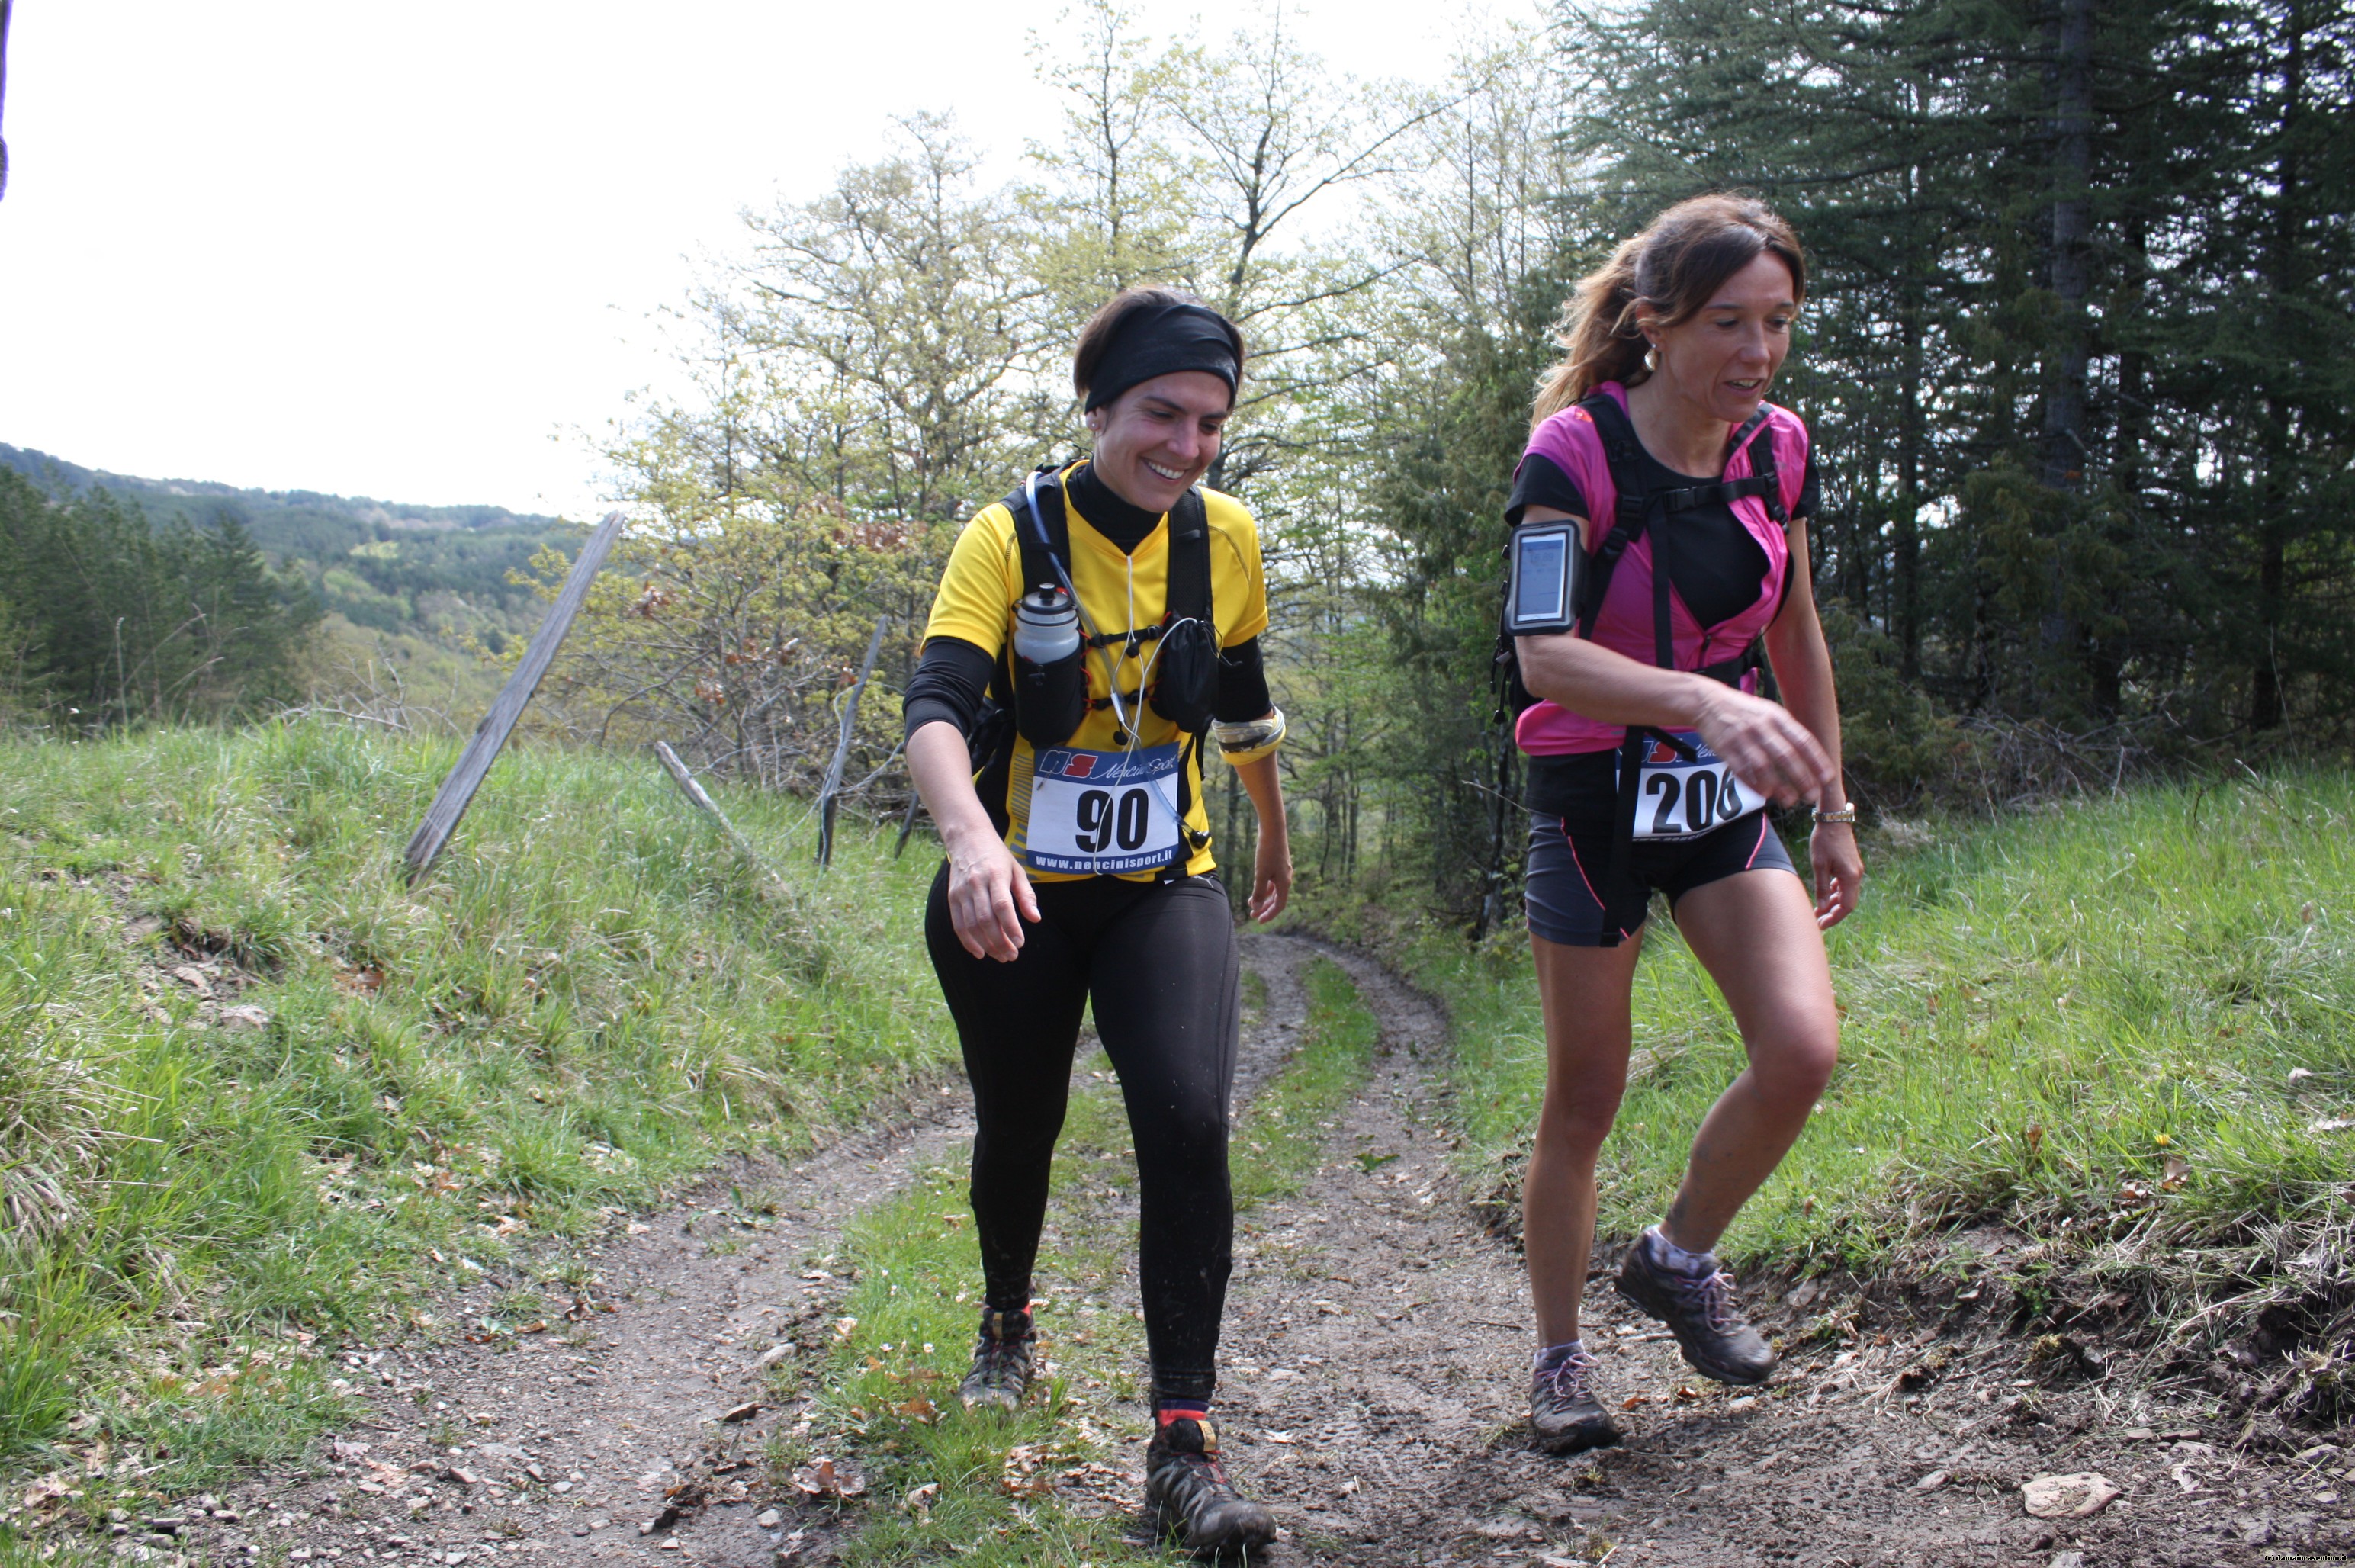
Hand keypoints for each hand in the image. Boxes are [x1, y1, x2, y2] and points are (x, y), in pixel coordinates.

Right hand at [943, 832, 1038, 960]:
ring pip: (971, 925)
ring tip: (1000, 956)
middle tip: (1012, 955)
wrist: (967, 838)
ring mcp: (961, 891)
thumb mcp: (1016, 869)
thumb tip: (1035, 918)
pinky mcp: (952, 897)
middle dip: (999, 942)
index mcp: (995, 875)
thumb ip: (1026, 894)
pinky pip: (957, 924)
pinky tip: (980, 952)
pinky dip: (968, 941)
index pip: (1002, 905)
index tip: (1020, 942)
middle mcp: (976, 884)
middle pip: (985, 919)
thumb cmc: (997, 855)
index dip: (1011, 927)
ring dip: (986, 945)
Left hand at [1249, 831, 1291, 922]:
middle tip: (1253, 915)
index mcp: (1285, 882)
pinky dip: (1264, 887)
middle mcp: (1286, 878)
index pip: (1279, 905)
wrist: (1273, 828)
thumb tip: (1256, 907)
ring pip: (1274, 890)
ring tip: (1250, 902)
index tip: (1258, 921)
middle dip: (1265, 908)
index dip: (1269, 914)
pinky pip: (1272, 880)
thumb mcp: (1260, 874)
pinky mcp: (1277, 863)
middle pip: (1277, 899)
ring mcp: (1282, 870)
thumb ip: (1258, 891)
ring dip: (1263, 897)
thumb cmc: (1267, 851)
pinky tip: (1256, 886)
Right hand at [1691, 685, 1838, 808]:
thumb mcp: (1770, 712)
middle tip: (1812, 796)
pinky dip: (1754, 784)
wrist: (1708, 702)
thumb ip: (1788, 731)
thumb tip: (1810, 756)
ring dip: (1779, 786)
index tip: (1828, 777)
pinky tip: (1765, 794)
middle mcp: (1762, 727)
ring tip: (1790, 801)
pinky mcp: (1725, 749)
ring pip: (1764, 766)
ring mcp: (1743, 738)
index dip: (1817, 760)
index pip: (1803, 740)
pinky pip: (1742, 770)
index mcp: (1777, 717)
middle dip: (1801, 778)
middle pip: (1786, 755)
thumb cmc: (1745, 711)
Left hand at [1810, 821, 1862, 929]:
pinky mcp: (1851, 865)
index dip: (1835, 918)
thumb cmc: (1824, 840)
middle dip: (1833, 913)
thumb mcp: (1819, 865)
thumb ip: (1822, 888)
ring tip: (1818, 910)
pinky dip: (1835, 892)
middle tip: (1817, 921)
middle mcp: (1856, 875)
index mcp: (1850, 877)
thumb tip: (1822, 908)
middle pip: (1847, 902)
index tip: (1821, 924)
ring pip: (1846, 893)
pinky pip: (1845, 884)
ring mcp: (1855, 870)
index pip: (1847, 907)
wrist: (1834, 819)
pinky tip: (1825, 895)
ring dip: (1833, 903)